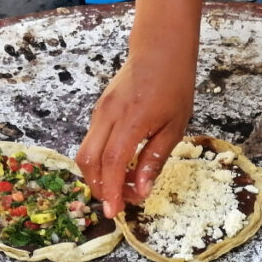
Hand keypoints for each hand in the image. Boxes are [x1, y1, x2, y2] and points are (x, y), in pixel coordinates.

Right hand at [76, 51, 195, 218]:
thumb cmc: (174, 86)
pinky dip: (101, 161)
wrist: (160, 50)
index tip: (115, 212)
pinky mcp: (99, 110)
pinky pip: (92, 141)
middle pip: (88, 160)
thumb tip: (141, 190)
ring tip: (124, 185)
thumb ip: (155, 159)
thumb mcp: (175, 127)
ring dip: (99, 175)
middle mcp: (108, 115)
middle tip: (120, 202)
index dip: (110, 190)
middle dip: (98, 187)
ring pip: (86, 152)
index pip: (110, 162)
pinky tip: (121, 166)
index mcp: (131, 120)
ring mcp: (100, 111)